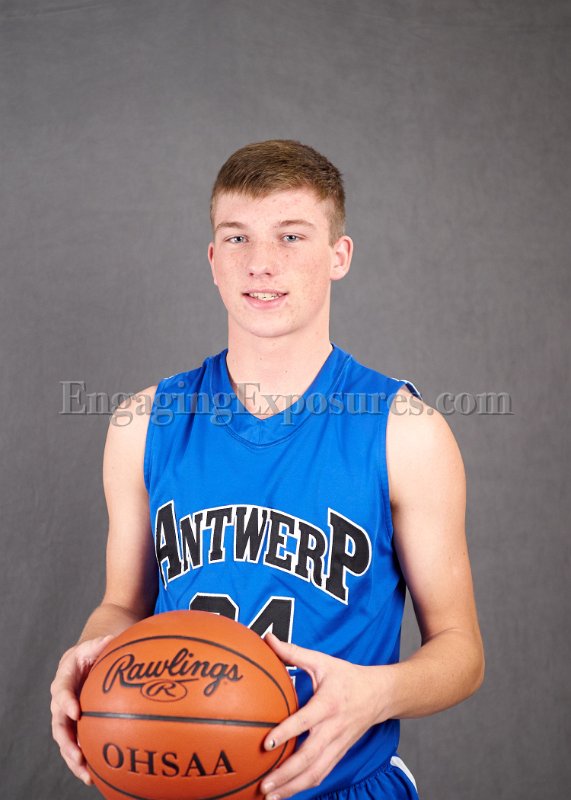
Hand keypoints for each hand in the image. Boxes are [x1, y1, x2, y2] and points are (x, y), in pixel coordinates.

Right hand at [50, 635, 113, 783]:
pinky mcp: (74, 725)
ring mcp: (66, 715)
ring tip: (86, 774)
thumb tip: (111, 638)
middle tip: (78, 754)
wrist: (85, 658)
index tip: (76, 712)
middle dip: (67, 741)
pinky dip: (82, 759)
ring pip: (65, 741)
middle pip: (58, 724)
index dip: (66, 702)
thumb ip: (101, 643)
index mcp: (64, 678)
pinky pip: (75, 744)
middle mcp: (60, 700)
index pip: (61, 690)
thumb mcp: (95, 644)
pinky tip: (94, 775)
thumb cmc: (92, 651)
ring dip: (73, 758)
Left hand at [260, 633, 385, 799]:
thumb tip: (267, 638)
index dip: (287, 732)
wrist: (381, 695)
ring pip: (315, 773)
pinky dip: (303, 787)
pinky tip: (284, 794)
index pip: (306, 721)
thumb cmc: (347, 676)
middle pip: (309, 757)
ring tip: (268, 797)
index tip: (267, 743)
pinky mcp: (339, 754)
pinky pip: (321, 775)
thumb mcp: (322, 660)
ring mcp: (338, 745)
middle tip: (263, 784)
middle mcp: (333, 729)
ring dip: (292, 788)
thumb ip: (293, 652)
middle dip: (285, 774)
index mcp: (328, 704)